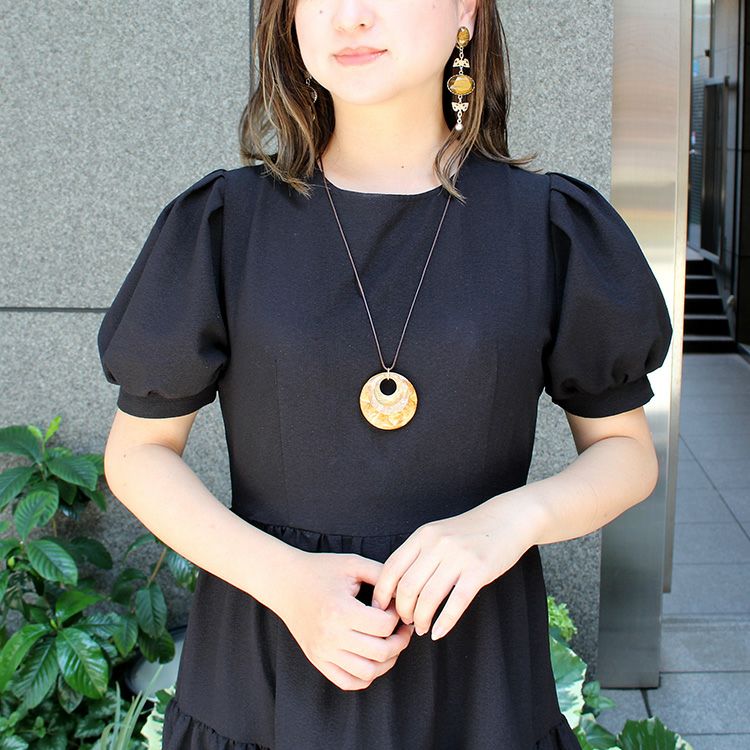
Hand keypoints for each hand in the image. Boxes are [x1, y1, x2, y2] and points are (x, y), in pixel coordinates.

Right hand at [271, 549, 415, 690]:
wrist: (285, 582)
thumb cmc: (320, 570)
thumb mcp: (352, 564)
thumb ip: (382, 575)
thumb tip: (405, 594)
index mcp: (340, 610)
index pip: (384, 625)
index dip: (397, 615)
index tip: (394, 606)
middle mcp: (331, 636)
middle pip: (381, 652)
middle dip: (400, 640)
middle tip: (402, 628)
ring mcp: (323, 652)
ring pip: (368, 672)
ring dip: (387, 661)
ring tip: (390, 643)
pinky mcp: (317, 660)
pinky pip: (348, 682)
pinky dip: (366, 676)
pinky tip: (371, 657)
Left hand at [370, 498, 536, 640]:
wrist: (506, 519)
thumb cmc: (469, 532)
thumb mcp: (438, 533)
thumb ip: (418, 554)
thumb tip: (395, 587)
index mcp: (423, 535)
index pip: (391, 568)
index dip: (382, 593)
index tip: (380, 609)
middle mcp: (437, 544)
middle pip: (407, 586)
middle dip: (402, 611)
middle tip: (406, 622)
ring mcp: (458, 557)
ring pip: (428, 598)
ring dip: (421, 620)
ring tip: (421, 628)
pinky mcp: (478, 570)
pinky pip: (456, 602)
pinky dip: (444, 622)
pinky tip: (438, 632)